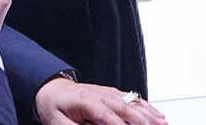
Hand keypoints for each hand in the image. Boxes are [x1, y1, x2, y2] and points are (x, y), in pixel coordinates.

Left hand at [35, 77, 167, 124]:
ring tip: (162, 123)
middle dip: (142, 120)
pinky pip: (130, 98)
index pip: (108, 117)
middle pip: (124, 107)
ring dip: (148, 113)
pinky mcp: (109, 93)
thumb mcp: (58, 123)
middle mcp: (97, 93)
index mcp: (84, 101)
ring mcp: (105, 92)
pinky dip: (145, 106)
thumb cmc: (53, 106)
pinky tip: (156, 115)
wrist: (49, 89)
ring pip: (130, 101)